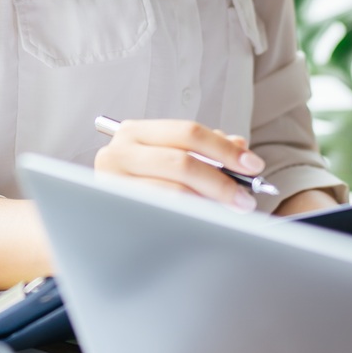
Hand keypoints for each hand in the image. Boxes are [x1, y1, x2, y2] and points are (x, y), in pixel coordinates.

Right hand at [94, 119, 262, 209]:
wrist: (98, 219)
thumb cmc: (141, 186)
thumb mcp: (169, 159)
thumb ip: (203, 150)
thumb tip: (239, 147)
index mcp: (134, 132)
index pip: (188, 132)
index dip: (224, 149)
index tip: (253, 165)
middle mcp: (118, 152)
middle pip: (182, 162)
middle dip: (222, 181)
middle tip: (246, 198)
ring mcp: (112, 184)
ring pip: (173, 191)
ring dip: (209, 203)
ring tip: (229, 212)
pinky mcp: (115, 212)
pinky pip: (162, 214)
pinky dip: (190, 217)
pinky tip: (204, 221)